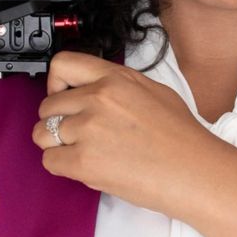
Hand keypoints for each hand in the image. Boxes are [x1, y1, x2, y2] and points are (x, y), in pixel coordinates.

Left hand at [31, 50, 215, 214]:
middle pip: (47, 106)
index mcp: (115, 79)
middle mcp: (98, 99)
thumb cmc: (182, 138)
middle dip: (58, 121)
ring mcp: (89, 129)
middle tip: (79, 134)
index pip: (62, 65)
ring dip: (57, 145)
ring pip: (42, 134)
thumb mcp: (153, 90)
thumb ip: (116, 86)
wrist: (195, 172)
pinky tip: (87, 167)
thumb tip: (92, 91)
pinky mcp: (84, 161)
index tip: (63, 96)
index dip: (56, 84)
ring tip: (83, 152)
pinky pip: (49, 160)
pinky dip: (63, 166)